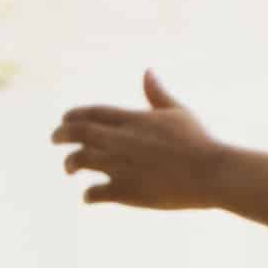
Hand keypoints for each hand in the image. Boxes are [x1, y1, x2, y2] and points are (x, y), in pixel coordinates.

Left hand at [50, 70, 224, 208]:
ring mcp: (121, 166)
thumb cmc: (200, 141)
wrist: (212, 173)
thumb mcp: (178, 112)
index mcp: (134, 119)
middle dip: (61, 134)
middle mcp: (121, 140)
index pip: (91, 112)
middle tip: (55, 139)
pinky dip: (89, 194)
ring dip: (71, 163)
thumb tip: (147, 72)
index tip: (65, 120)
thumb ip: (157, 94)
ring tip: (70, 168)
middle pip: (78, 133)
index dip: (73, 115)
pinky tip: (91, 195)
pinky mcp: (126, 191)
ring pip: (80, 161)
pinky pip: (95, 193)